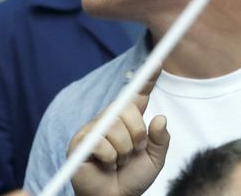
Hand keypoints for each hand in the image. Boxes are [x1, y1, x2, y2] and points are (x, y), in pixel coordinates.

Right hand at [70, 80, 168, 195]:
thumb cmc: (132, 177)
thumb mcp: (155, 159)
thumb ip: (161, 139)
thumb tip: (160, 118)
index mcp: (130, 118)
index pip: (139, 92)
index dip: (148, 77)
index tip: (158, 62)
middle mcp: (111, 118)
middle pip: (127, 107)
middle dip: (136, 133)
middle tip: (134, 152)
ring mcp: (94, 128)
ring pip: (114, 126)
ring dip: (123, 150)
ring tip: (118, 161)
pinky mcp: (80, 143)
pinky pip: (100, 143)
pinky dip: (109, 158)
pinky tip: (106, 165)